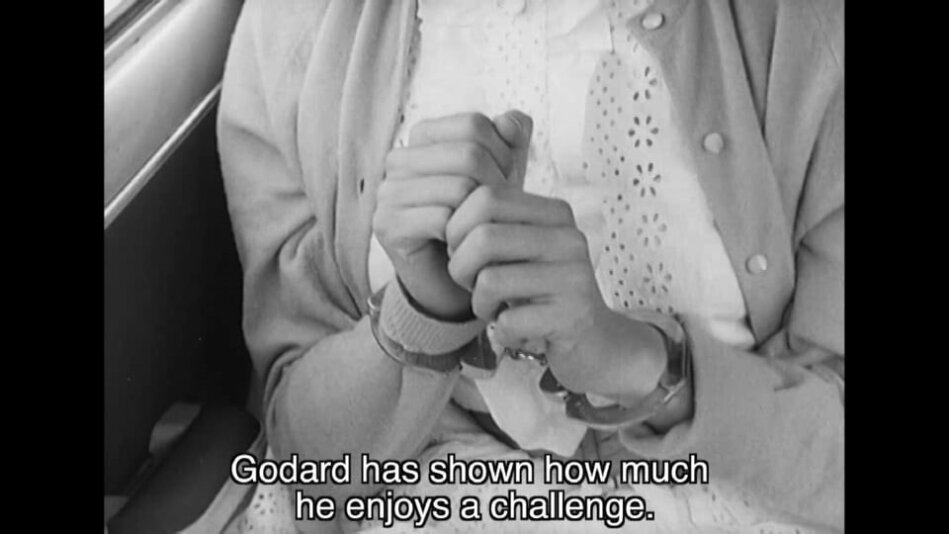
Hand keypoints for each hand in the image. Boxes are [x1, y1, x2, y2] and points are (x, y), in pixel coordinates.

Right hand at [374, 111, 531, 319]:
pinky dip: (463, 236)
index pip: (474, 125)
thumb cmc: (477, 223)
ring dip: (482, 216)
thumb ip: (512, 143)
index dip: (503, 154)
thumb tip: (512, 120)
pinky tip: (464, 248)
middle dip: (497, 186)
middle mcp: (399, 159)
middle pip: (468, 154)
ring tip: (483, 231)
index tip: (505, 184)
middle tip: (500, 215)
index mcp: (423, 138)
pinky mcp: (386, 225)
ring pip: (458, 187)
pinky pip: (441, 219)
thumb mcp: (502, 177)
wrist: (453, 282)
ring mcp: (387, 192)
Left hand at [445, 186, 666, 400]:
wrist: (597, 343)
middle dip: (461, 269)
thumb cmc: (543, 295)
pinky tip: (520, 334)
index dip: (457, 229)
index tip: (464, 254)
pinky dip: (503, 334)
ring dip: (480, 305)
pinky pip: (508, 322)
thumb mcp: (520, 252)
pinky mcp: (572, 317)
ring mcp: (574, 277)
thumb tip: (441, 216)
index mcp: (554, 213)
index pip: (485, 197)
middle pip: (483, 237)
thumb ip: (490, 227)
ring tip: (497, 311)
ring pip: (490, 280)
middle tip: (473, 288)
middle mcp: (568, 238)